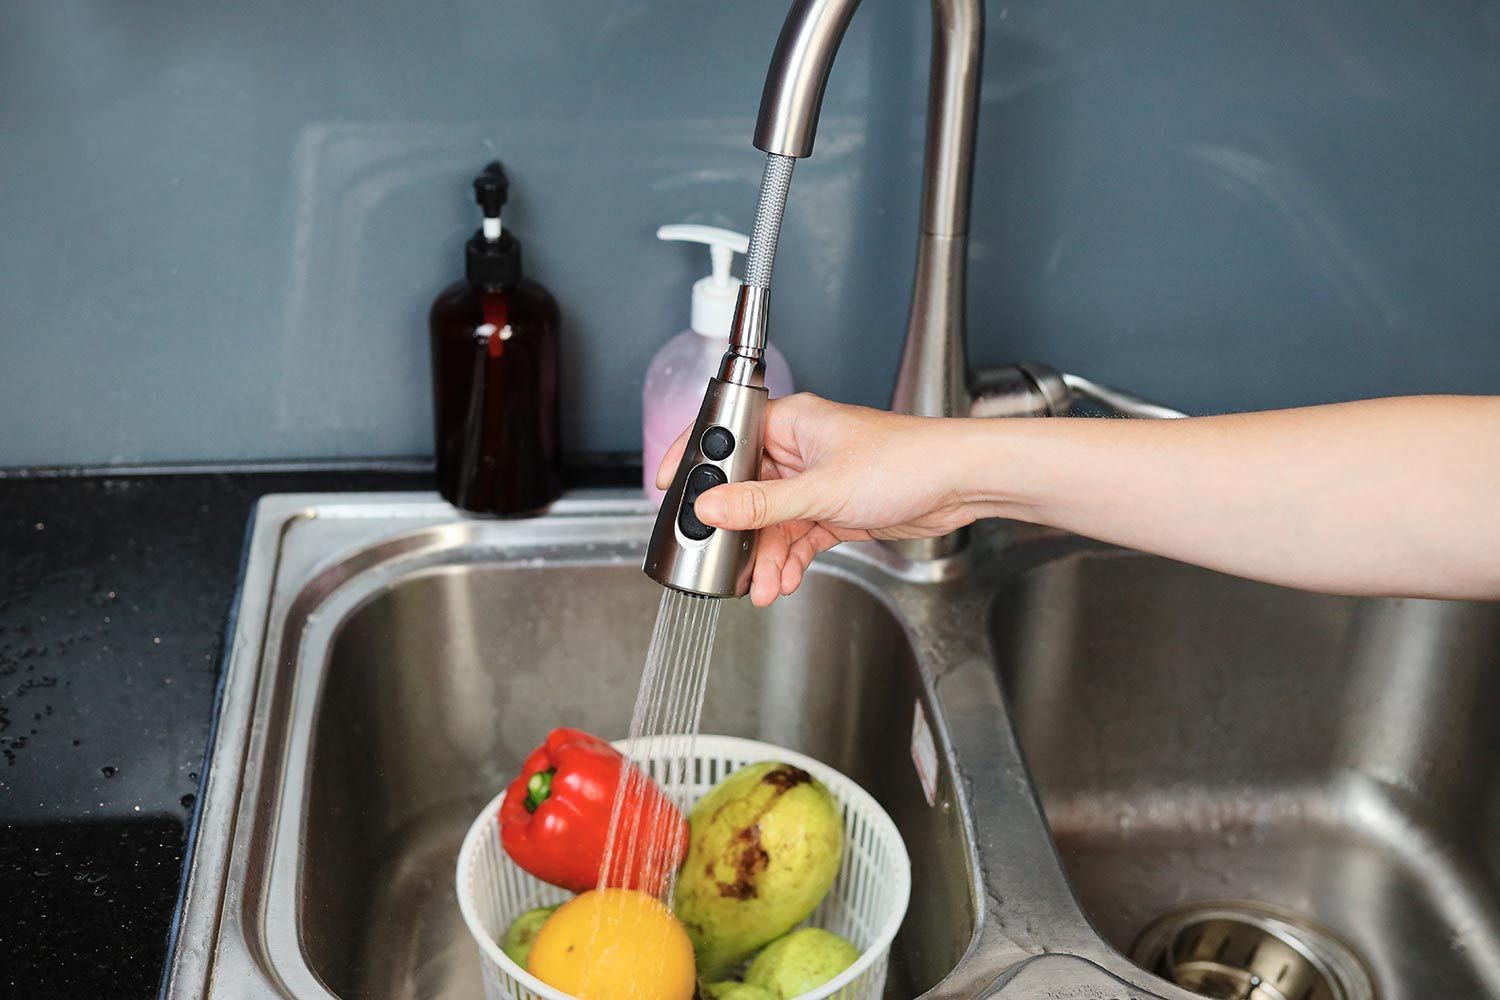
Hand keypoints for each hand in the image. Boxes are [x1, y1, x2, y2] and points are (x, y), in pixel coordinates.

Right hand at [655, 393, 974, 605]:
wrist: (959, 484)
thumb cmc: (906, 462)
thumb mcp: (820, 490)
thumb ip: (761, 504)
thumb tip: (710, 508)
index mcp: (790, 422)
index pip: (726, 436)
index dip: (696, 464)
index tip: (670, 491)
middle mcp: (800, 448)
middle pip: (747, 489)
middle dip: (738, 531)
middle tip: (724, 560)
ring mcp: (818, 480)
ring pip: (773, 521)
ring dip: (767, 556)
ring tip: (763, 586)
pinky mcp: (836, 508)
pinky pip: (799, 536)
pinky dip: (791, 559)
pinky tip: (786, 580)